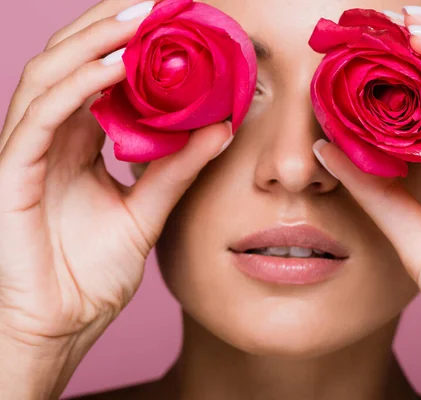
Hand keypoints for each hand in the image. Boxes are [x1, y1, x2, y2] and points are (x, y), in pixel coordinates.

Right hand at [0, 0, 231, 396]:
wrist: (57, 328)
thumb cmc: (89, 276)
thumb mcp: (147, 214)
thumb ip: (177, 170)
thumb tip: (221, 128)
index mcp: (79, 147)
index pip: (100, 81)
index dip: (131, 48)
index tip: (175, 25)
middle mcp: (51, 140)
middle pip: (73, 64)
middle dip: (110, 28)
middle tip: (158, 5)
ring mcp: (27, 152)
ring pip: (51, 75)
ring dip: (93, 42)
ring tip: (140, 19)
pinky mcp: (13, 172)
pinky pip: (42, 114)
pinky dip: (77, 84)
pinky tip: (115, 64)